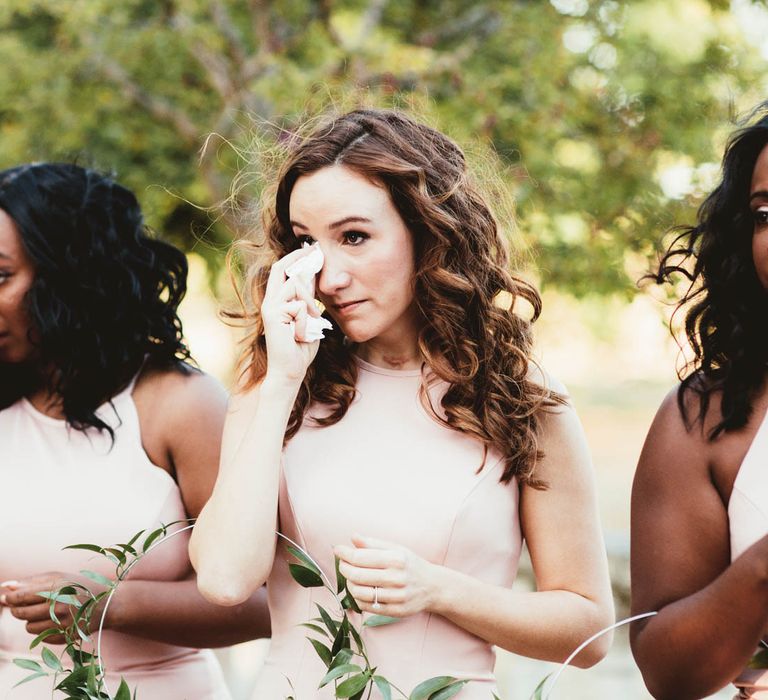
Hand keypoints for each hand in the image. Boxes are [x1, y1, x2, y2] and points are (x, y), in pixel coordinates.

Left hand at [0, 572, 107, 643]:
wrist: (107, 603)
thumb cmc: (79, 586)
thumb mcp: (59, 577)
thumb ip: (31, 581)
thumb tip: (5, 587)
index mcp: (56, 589)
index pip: (21, 597)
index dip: (10, 598)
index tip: (7, 598)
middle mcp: (59, 607)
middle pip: (21, 613)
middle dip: (17, 609)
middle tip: (24, 605)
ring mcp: (62, 624)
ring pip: (28, 627)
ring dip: (31, 621)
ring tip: (44, 612)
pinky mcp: (65, 637)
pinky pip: (40, 638)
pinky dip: (43, 630)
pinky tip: (55, 621)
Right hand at [261, 246, 323, 382]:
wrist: (289, 371)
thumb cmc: (300, 348)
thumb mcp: (308, 319)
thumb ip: (307, 300)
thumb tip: (312, 277)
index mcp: (277, 301)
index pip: (283, 271)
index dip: (296, 258)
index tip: (312, 250)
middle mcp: (270, 301)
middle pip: (282, 268)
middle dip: (300, 259)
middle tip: (316, 251)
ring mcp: (269, 307)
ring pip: (296, 287)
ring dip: (311, 304)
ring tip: (312, 323)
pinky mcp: (273, 316)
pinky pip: (299, 306)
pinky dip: (306, 321)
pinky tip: (301, 335)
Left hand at [334, 536, 440, 617]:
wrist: (433, 587)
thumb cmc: (410, 564)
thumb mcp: (396, 549)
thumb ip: (373, 544)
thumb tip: (353, 537)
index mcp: (396, 559)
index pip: (361, 558)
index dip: (345, 554)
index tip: (337, 549)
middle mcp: (397, 578)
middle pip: (358, 576)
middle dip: (344, 568)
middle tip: (341, 563)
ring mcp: (396, 597)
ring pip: (360, 593)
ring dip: (349, 584)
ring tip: (350, 577)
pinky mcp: (395, 611)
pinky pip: (367, 606)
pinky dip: (358, 598)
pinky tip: (359, 589)